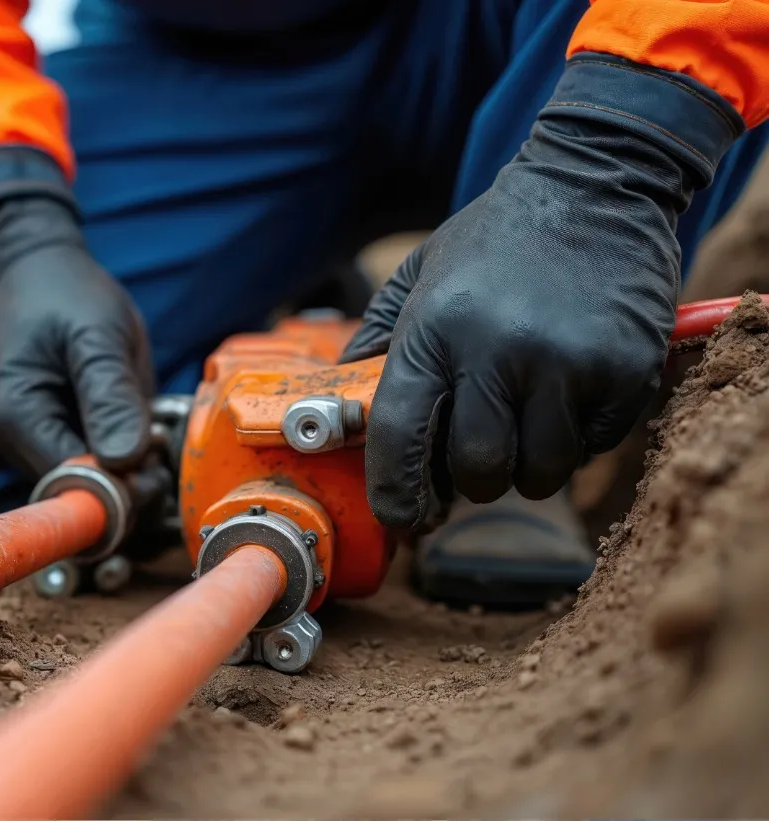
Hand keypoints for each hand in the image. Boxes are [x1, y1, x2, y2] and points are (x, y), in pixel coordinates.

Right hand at [0, 196, 153, 479]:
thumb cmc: (65, 292)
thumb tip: (126, 461)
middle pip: (77, 492)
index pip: (71, 483)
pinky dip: (119, 454)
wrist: (36, 269)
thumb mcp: (98, 334)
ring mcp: (28, 439)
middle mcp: (12, 439)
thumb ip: (111, 396)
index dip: (119, 485)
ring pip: (86, 482)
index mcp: (15, 417)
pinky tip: (137, 426)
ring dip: (126, 469)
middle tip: (162, 442)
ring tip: (151, 427)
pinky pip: (89, 462)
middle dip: (125, 480)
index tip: (156, 460)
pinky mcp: (49, 435)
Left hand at [341, 54, 743, 530]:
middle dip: (472, 484)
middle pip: (478, 471)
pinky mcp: (625, 370)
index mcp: (435, 329)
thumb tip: (347, 405)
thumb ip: (380, 340)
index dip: (396, 493)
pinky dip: (579, 439)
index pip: (400, 436)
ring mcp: (567, 363)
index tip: (402, 519)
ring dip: (529, 467)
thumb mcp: (419, 274)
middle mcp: (498, 350)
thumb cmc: (497, 237)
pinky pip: (594, 446)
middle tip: (476, 463)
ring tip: (526, 425)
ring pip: (540, 472)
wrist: (597, 180)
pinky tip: (569, 395)